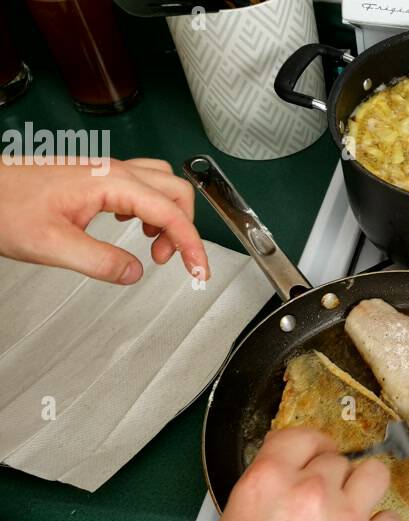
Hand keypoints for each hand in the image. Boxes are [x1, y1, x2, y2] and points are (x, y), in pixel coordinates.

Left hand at [0, 159, 208, 283]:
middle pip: (177, 191)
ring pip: (162, 184)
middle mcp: (114, 171)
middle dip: (184, 229)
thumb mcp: (52, 245)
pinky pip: (142, 184)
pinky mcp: (96, 176)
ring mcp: (105, 171)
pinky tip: (134, 225)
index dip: (191, 246)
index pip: (170, 213)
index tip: (199, 271)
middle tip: (172, 261)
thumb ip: (100, 262)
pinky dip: (151, 207)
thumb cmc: (5, 207)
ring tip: (154, 246)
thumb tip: (134, 272)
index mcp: (111, 183)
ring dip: (170, 215)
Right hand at [202, 427, 402, 520]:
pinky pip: (391, 520)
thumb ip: (264, 486)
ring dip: (362, 490)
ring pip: (373, 475)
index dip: (310, 446)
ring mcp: (347, 520)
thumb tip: (283, 474)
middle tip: (321, 499)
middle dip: (331, 477)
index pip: (302, 436)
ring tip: (349, 509)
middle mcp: (311, 492)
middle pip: (337, 459)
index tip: (314, 454)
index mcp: (269, 481)